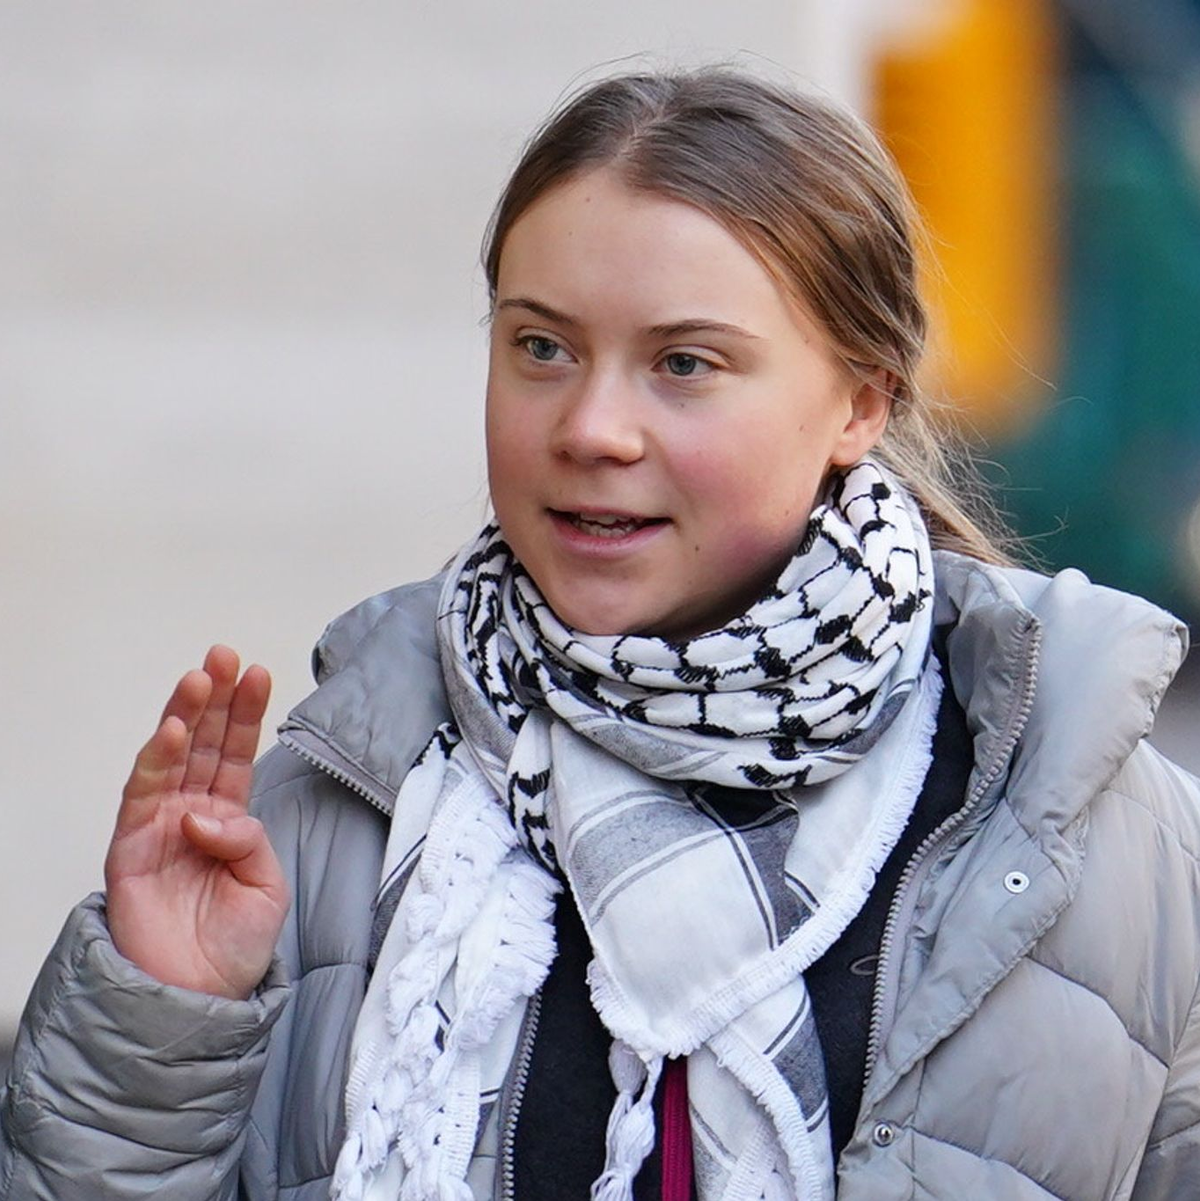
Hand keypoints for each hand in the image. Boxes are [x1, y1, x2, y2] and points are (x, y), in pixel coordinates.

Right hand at [105, 646, 287, 998]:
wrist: (197, 998)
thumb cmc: (233, 947)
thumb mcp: (266, 886)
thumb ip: (248, 841)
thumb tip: (208, 815)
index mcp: (230, 819)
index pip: (239, 754)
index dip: (247, 713)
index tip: (259, 673)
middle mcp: (193, 814)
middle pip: (205, 744)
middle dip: (216, 699)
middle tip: (225, 656)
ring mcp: (160, 827)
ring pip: (172, 759)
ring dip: (185, 716)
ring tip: (200, 678)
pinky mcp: (131, 848)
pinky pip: (141, 796)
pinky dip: (157, 762)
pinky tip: (173, 732)